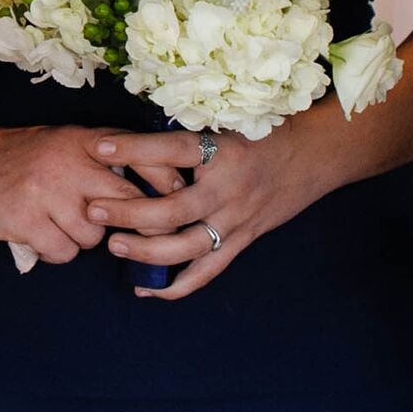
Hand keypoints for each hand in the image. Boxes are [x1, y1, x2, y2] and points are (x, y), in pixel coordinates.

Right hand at [0, 119, 192, 266]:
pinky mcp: (25, 219)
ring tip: (63, 224)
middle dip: (132, 223)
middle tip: (126, 229)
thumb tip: (167, 184)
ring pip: (94, 235)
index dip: (166, 182)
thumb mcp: (68, 142)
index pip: (142, 157)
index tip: (176, 198)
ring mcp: (45, 191)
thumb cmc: (27, 158)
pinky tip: (44, 235)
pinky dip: (58, 251)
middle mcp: (68, 162)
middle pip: (125, 203)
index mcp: (85, 140)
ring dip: (84, 238)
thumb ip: (109, 156)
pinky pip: (64, 252)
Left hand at [94, 120, 330, 299]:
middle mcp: (229, 190)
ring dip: (146, 251)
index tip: (99, 147)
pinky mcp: (242, 241)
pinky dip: (176, 286)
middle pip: (172, 209)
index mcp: (223, 152)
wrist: (317, 155)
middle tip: (95, 210)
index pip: (171, 150)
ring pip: (186, 247)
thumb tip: (138, 134)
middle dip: (129, 212)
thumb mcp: (229, 121)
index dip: (134, 150)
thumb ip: (191, 132)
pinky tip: (146, 290)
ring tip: (114, 246)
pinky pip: (207, 271)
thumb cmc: (265, 131)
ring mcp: (236, 220)